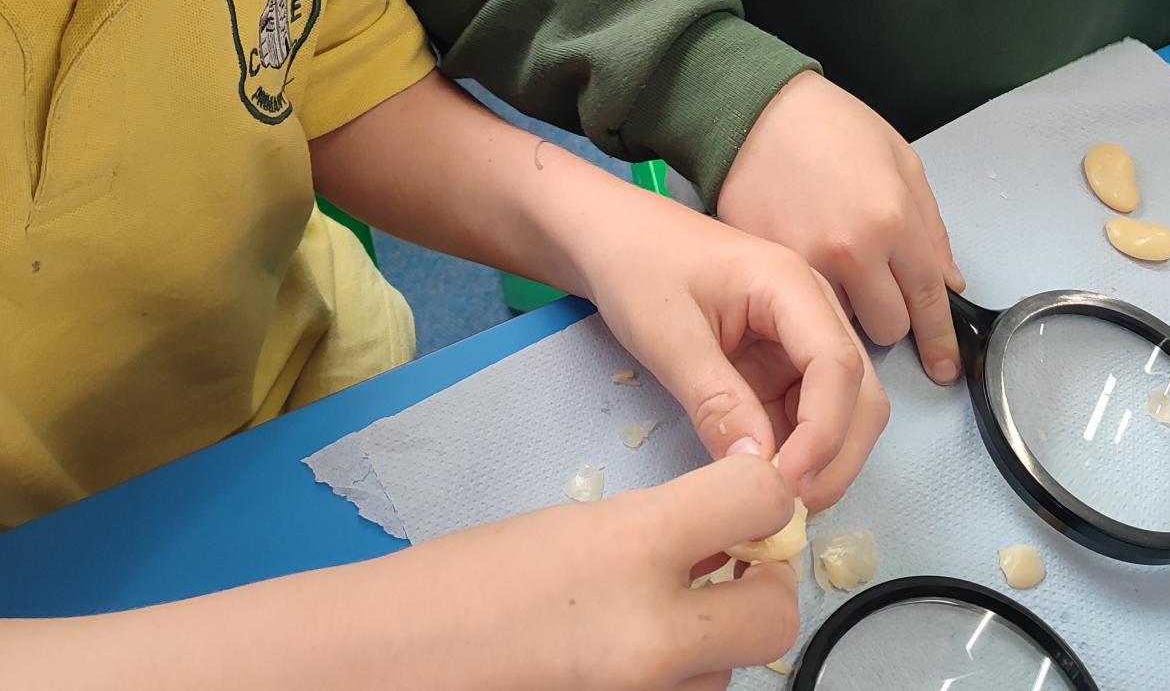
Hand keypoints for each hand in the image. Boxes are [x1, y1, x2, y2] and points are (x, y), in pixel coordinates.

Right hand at [416, 457, 801, 690]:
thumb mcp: (574, 525)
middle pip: (778, 613)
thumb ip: (663, 525)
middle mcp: (654, 633)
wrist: (391, 663)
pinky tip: (624, 660)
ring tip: (647, 621)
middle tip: (725, 572)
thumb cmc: (464, 583)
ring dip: (712, 646)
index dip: (763, 497)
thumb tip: (732, 525)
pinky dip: (674, 682)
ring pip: (732, 673)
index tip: (747, 501)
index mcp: (633, 547)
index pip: (762, 503)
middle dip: (761, 590)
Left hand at [576, 187, 887, 513]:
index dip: (824, 434)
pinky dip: (793, 451)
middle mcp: (813, 309)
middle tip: (787, 512)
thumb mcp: (668, 334)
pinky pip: (803, 413)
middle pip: (859, 394)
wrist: (611, 236)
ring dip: (819, 461)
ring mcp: (801, 336)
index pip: (837, 366)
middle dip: (835, 457)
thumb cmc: (636, 265)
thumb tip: (759, 472)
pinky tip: (761, 478)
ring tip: (773, 504)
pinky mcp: (782, 360)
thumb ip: (716, 401)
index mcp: (792, 284)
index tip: (786, 486)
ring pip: (840, 411)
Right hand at [718, 72, 965, 385]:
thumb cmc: (831, 126)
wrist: (756, 110)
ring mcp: (803, 262)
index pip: (928, 300)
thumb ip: (930, 229)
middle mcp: (849, 250)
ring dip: (846, 309)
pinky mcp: (764, 266)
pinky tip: (805, 264)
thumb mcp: (902, 161)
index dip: (940, 341)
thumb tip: (948, 283)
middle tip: (876, 281)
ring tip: (835, 270)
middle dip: (890, 313)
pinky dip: (807, 296)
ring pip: (840, 325)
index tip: (944, 368)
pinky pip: (797, 306)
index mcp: (891, 220)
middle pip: (888, 327)